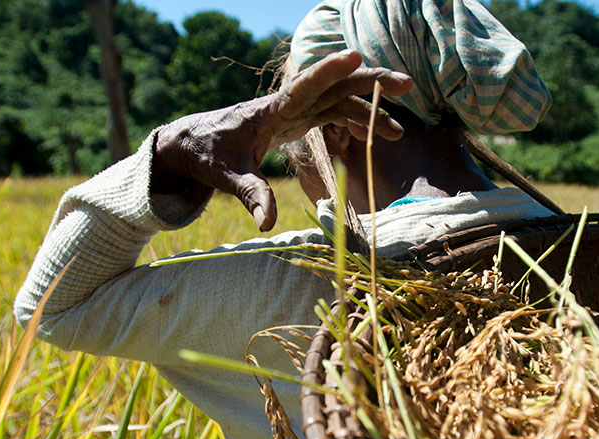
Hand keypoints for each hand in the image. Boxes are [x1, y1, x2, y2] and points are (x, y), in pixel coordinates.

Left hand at [153, 50, 412, 230]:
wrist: (191, 142)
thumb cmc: (207, 155)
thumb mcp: (227, 177)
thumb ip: (250, 195)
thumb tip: (266, 223)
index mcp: (270, 111)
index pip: (305, 86)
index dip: (330, 71)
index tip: (355, 55)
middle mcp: (287, 105)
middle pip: (335, 86)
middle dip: (371, 82)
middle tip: (407, 84)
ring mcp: (294, 110)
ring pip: (339, 100)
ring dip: (369, 111)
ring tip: (397, 134)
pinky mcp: (296, 119)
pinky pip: (331, 113)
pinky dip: (353, 120)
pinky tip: (370, 134)